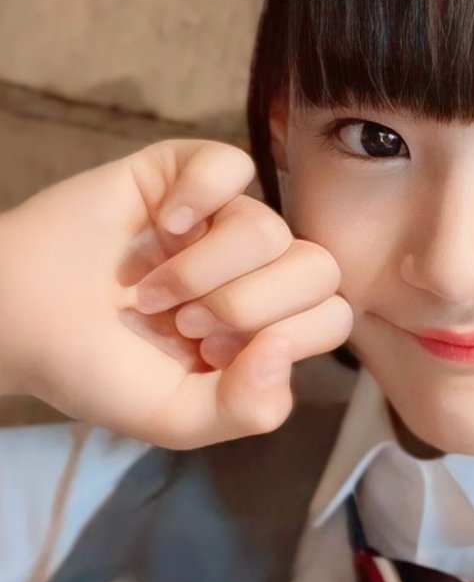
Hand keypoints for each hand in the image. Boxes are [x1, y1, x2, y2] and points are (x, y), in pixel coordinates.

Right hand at [0, 140, 351, 448]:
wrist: (16, 321)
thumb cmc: (97, 368)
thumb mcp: (176, 417)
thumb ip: (247, 408)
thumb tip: (283, 349)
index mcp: (268, 323)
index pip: (333, 317)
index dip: (279, 338)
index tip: (210, 354)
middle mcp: (257, 269)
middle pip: (318, 269)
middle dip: (246, 307)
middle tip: (185, 324)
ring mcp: (223, 218)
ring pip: (269, 228)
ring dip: (201, 270)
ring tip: (152, 292)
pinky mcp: (183, 173)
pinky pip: (231, 165)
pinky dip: (196, 198)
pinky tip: (159, 224)